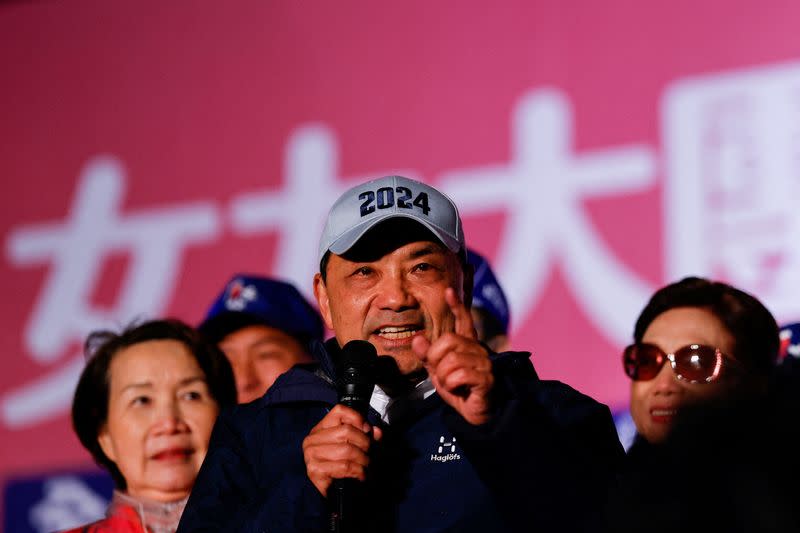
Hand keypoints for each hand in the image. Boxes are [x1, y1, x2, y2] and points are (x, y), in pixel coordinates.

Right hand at [302, 404, 382, 496]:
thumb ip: (366, 437)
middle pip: (346, 431)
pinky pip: (344, 466)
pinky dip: (358, 471)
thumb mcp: (354, 449)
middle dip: (364, 443)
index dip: (357, 418)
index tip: (367, 430)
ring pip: (347, 449)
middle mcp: (313, 439)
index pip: (339, 411)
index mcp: (320, 429)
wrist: (330, 497)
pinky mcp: (315, 470)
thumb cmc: (340, 471)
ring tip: (366, 466)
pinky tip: (360, 475)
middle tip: (370, 454)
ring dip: (363, 460)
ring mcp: (311, 454)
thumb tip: (377, 432)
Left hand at [412, 288, 494, 424]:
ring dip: (445, 377)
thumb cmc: (459, 391)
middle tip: (443, 374)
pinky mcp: (487, 378)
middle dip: (437, 359)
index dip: (457, 306)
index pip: (464, 321)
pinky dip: (453, 386)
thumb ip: (428, 356)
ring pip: (452, 360)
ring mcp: (484, 363)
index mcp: (467, 345)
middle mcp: (478, 350)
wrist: (474, 414)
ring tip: (454, 385)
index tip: (448, 291)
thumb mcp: (437, 372)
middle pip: (448, 340)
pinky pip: (459, 375)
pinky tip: (461, 391)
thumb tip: (417, 339)